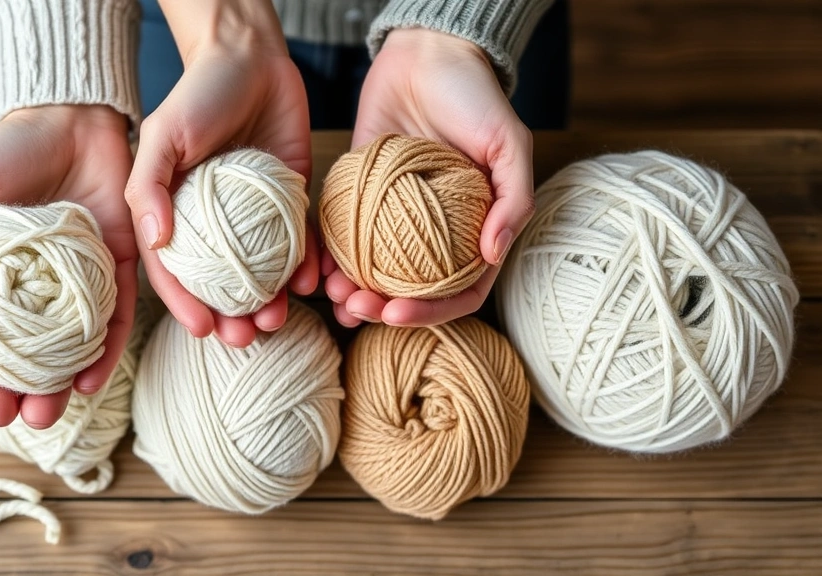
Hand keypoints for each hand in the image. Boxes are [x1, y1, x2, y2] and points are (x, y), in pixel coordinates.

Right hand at [0, 105, 137, 428]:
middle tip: (4, 414)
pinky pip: (114, 320)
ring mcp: (77, 282)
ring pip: (67, 349)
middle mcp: (35, 287)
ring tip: (45, 415)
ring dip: (56, 387)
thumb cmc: (8, 151)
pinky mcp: (117, 270)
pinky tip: (91, 381)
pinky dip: (104, 353)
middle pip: (22, 353)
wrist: (73, 119)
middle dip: (10, 390)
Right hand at [125, 0, 317, 347]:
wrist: (252, 57)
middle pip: (222, 283)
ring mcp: (256, 215)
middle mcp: (215, 222)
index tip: (203, 331)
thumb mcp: (163, 134)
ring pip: (263, 271)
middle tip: (247, 337)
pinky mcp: (292, 200)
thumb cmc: (200, 92)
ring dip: (270, 300)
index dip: (185, 305)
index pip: (176, 271)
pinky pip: (301, 241)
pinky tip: (312, 282)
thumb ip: (149, 185)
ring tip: (279, 319)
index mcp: (176, 212)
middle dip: (233, 316)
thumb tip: (156, 240)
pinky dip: (307, 264)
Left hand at [324, 28, 534, 327]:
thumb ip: (514, 199)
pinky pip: (344, 234)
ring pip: (373, 271)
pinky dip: (331, 257)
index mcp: (475, 229)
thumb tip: (494, 254)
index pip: (458, 291)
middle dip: (382, 309)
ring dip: (353, 292)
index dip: (430, 312)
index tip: (396, 313)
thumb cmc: (476, 96)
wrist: (428, 53)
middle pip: (410, 291)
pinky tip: (317, 269)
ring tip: (333, 298)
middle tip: (355, 308)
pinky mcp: (360, 193)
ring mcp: (394, 215)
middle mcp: (435, 231)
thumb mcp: (509, 144)